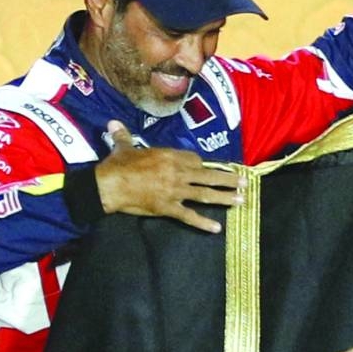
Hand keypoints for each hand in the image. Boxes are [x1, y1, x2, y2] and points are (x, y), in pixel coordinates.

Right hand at [94, 120, 244, 232]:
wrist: (108, 185)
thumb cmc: (116, 165)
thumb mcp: (122, 147)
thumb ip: (123, 135)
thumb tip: (113, 122)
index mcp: (170, 156)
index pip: (195, 160)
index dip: (202, 165)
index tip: (207, 169)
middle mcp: (177, 172)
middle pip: (208, 175)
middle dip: (228, 178)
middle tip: (244, 182)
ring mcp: (174, 191)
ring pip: (205, 193)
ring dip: (224, 197)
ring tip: (240, 200)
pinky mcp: (167, 207)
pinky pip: (189, 216)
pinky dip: (203, 222)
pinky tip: (216, 228)